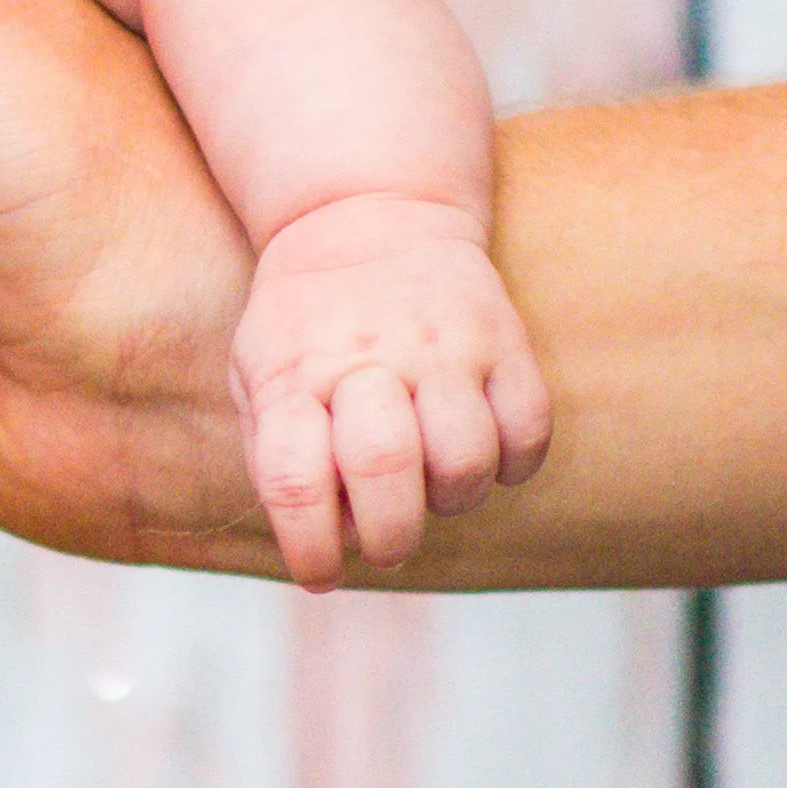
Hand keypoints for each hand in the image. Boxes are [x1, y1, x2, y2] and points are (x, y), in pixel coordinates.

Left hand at [232, 197, 552, 584]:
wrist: (367, 212)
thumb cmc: (305, 323)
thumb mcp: (257, 370)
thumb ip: (274, 453)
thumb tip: (316, 542)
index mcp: (294, 374)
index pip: (294, 481)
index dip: (309, 548)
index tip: (321, 574)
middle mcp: (370, 358)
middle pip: (386, 469)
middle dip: (388, 535)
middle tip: (386, 541)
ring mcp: (443, 347)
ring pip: (467, 458)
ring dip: (453, 499)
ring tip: (434, 487)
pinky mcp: (504, 338)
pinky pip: (529, 429)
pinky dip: (513, 464)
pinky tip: (484, 453)